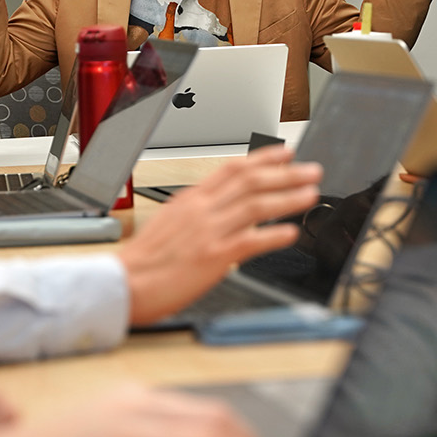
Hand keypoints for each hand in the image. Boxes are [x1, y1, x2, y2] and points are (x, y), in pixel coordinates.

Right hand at [118, 146, 320, 325]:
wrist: (124, 283)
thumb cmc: (143, 261)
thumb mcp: (170, 223)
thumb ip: (199, 215)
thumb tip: (224, 213)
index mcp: (190, 200)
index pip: (232, 169)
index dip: (263, 158)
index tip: (286, 153)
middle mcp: (201, 210)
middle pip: (250, 182)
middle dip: (285, 173)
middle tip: (312, 170)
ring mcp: (208, 232)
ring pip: (255, 206)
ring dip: (287, 198)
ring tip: (310, 194)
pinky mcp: (213, 256)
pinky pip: (250, 241)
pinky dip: (273, 235)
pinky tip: (291, 233)